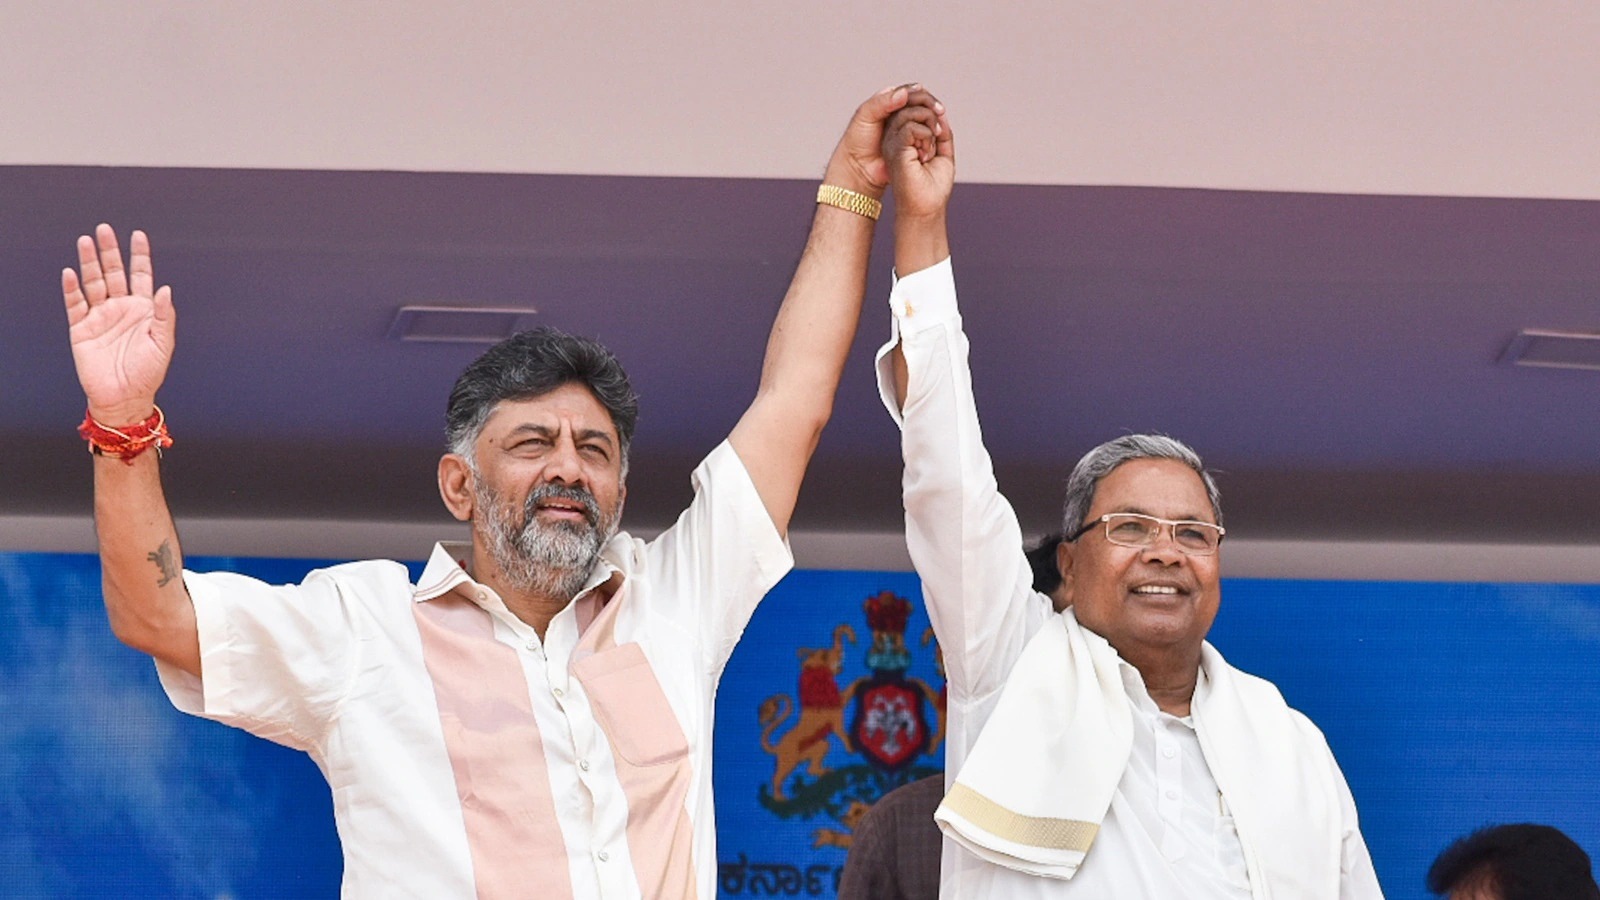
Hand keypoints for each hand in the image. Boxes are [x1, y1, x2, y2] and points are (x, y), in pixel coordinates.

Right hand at [61, 225, 175, 424]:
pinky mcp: (81, 328)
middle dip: (109, 251)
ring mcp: (100, 316)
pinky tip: (70, 273)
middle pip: (113, 273)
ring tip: (85, 241)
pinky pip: (75, 304)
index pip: (141, 275)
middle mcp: (121, 308)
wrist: (124, 397)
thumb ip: (164, 316)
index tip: (138, 235)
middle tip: (104, 229)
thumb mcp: (162, 344)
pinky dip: (72, 289)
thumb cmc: (147, 373)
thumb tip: (166, 289)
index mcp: (143, 309)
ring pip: (93, 283)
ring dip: (89, 262)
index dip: (139, 256)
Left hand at [821, 83, 940, 198]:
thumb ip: (882, 102)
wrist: (858, 166)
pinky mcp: (910, 142)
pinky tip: (936, 136)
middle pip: (920, 103)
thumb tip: (903, 93)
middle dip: (931, 106)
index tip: (928, 101)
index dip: (921, 95)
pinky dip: (931, 134)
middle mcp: (899, 112)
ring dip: (934, 120)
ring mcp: (906, 127)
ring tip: (938, 124)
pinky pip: (925, 135)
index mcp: (888, 101)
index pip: (909, 92)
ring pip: (925, 118)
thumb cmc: (857, 140)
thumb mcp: (865, 115)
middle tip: (940, 111)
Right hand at [881, 91, 953, 220]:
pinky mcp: (895, 149)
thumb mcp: (942, 152)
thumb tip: (941, 111)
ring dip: (930, 127)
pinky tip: (926, 154)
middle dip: (932, 114)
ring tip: (931, 149)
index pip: (911, 107)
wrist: (927, 208)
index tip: (941, 129)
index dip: (929, 108)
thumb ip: (941, 132)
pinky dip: (926, 136)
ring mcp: (892, 143)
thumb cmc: (933, 187)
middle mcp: (893, 138)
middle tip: (939, 135)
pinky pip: (912, 126)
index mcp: (901, 138)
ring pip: (911, 112)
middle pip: (910, 104)